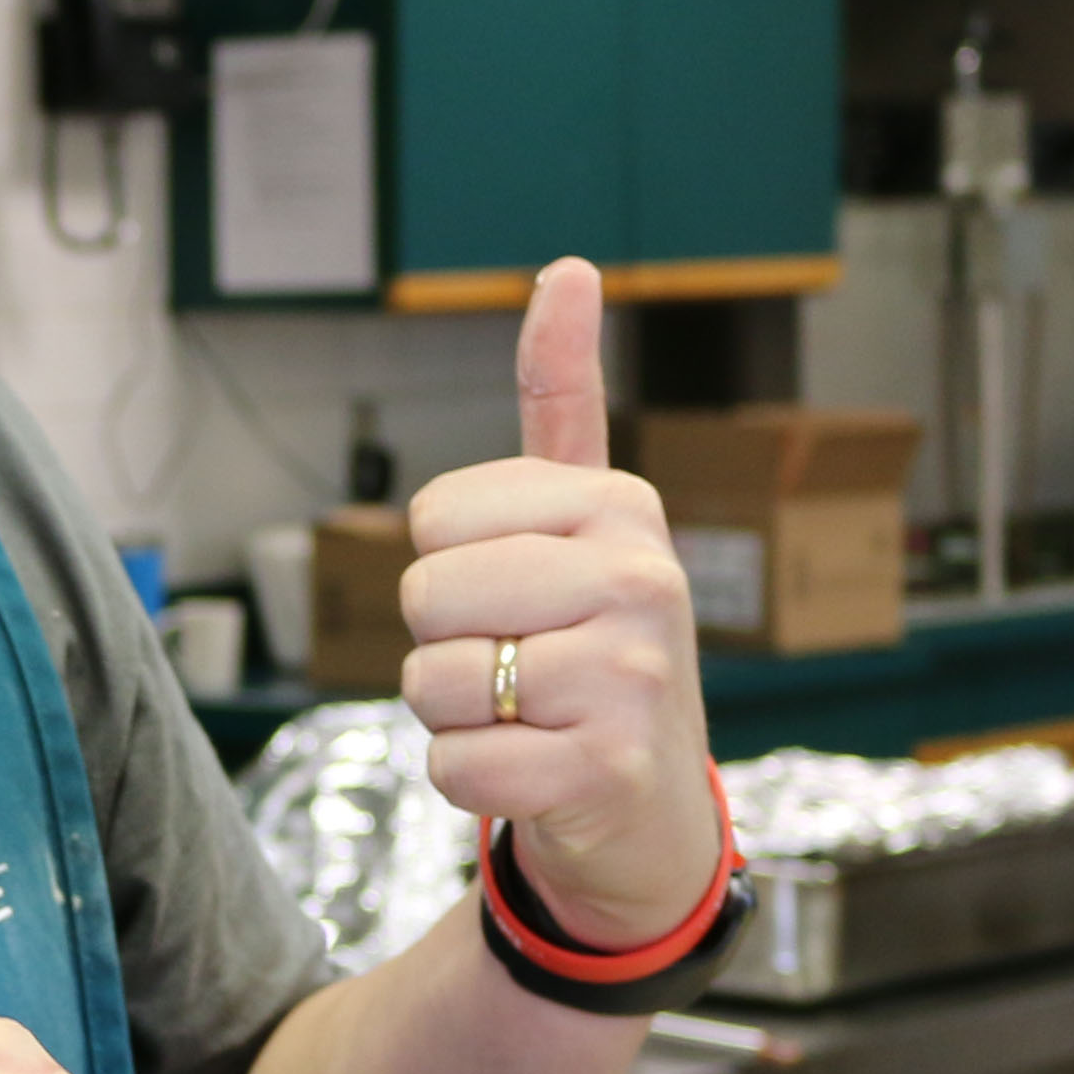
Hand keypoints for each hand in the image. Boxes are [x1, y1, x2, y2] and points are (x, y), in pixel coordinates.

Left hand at [399, 258, 720, 946]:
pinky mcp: (608, 768)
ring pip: (431, 683)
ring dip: (457, 714)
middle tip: (521, 665)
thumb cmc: (594, 646)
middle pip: (425, 595)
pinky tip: (536, 771)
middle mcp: (643, 580)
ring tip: (532, 717)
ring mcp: (634, 677)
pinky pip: (454, 764)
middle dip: (445, 643)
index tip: (519, 591)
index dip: (447, 567)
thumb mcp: (585, 518)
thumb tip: (568, 266)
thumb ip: (564, 399)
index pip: (434, 517)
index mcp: (623, 506)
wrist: (648, 807)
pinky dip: (470, 779)